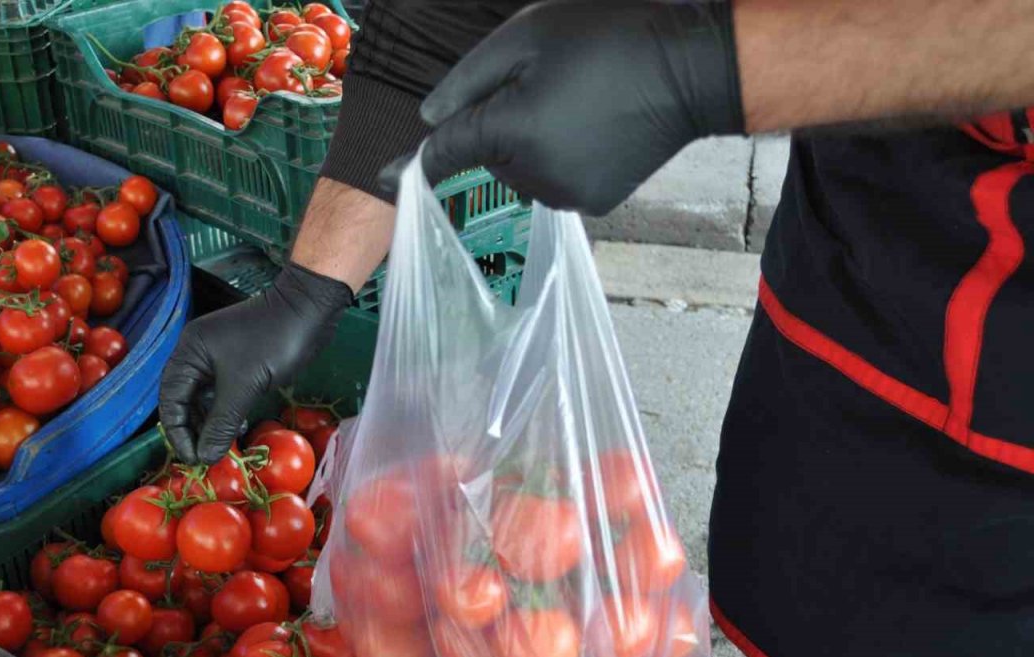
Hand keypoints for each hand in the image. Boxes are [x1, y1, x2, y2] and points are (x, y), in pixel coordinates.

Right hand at [159, 264, 352, 463]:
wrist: (308, 309)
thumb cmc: (274, 342)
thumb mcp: (245, 386)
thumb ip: (222, 423)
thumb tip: (205, 456)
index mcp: (189, 352)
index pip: (170, 400)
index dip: (178, 434)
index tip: (193, 460)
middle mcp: (196, 353)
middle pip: (183, 401)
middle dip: (193, 431)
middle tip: (206, 458)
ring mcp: (216, 357)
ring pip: (203, 399)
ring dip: (210, 424)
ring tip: (220, 448)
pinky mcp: (236, 362)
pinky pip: (221, 393)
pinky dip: (225, 412)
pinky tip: (236, 427)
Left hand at [414, 0, 743, 215]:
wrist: (689, 68)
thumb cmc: (608, 39)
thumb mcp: (527, 36)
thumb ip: (468, 80)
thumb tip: (429, 119)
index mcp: (511, 131)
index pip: (447, 152)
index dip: (412, 163)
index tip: (384, 177)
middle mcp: (534, 175)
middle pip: (487, 157)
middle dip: (500, 125)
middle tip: (546, 85)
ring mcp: (567, 195)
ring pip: (520, 173)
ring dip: (529, 145)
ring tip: (574, 103)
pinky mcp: (594, 203)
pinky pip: (554, 183)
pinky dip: (559, 161)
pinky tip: (590, 128)